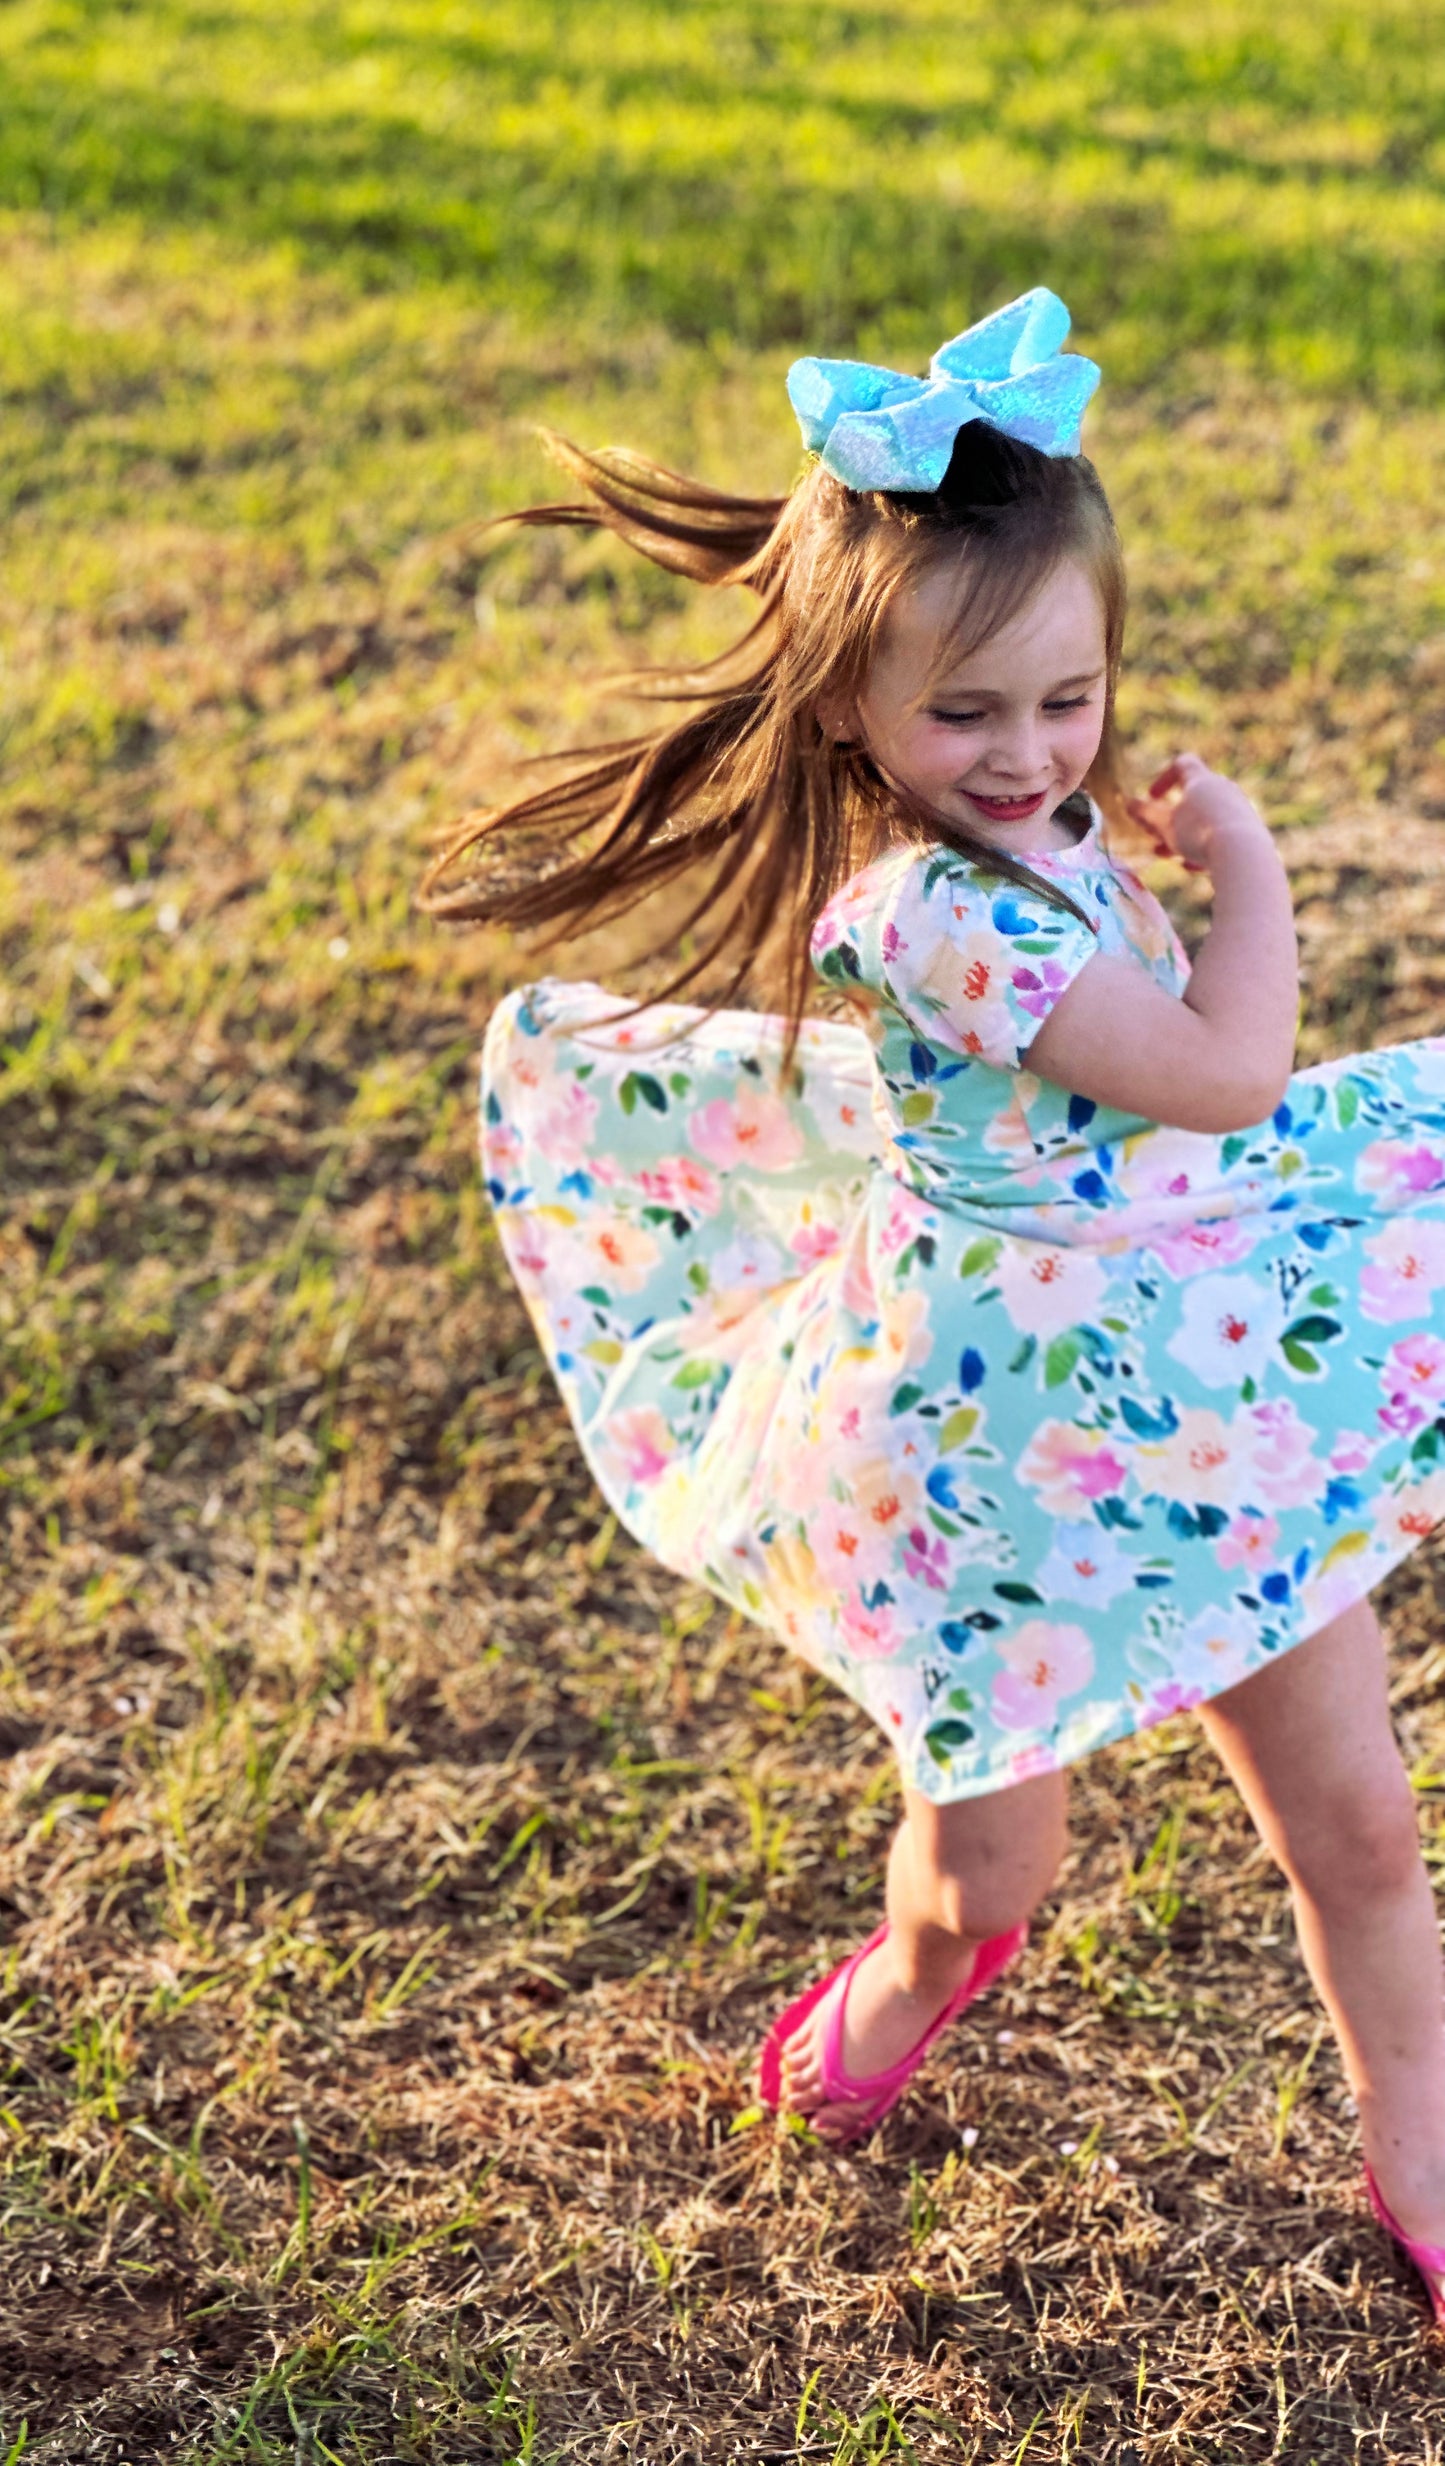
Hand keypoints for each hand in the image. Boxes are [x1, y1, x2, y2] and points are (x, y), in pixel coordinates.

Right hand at [1125, 753, 1268, 876]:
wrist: (1243, 854)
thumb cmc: (1198, 833)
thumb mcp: (1165, 825)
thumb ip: (1145, 814)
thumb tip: (1126, 803)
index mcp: (1202, 779)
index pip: (1182, 764)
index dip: (1164, 779)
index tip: (1152, 798)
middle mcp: (1224, 789)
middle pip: (1194, 795)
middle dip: (1171, 815)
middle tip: (1156, 834)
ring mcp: (1239, 809)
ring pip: (1206, 819)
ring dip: (1184, 834)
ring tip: (1169, 855)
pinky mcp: (1250, 831)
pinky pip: (1222, 835)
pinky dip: (1204, 847)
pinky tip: (1194, 868)